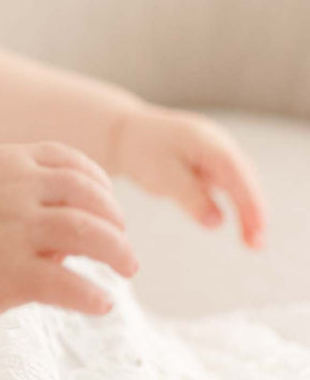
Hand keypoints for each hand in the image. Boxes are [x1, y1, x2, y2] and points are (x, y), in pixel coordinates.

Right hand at [0, 141, 137, 322]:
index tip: (110, 210)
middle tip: (125, 249)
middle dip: (117, 221)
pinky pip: (67, 284)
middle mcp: (12, 188)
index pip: (69, 161)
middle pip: (87, 194)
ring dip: (118, 251)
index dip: (100, 185)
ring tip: (127, 270)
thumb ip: (26, 187)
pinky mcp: (9, 274)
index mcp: (6, 161)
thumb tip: (82, 216)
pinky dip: (92, 295)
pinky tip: (101, 304)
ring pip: (86, 231)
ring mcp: (11, 229)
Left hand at [111, 103, 267, 250]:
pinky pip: (229, 183)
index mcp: (208, 142)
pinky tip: (242, 225)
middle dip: (254, 213)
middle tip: (255, 246)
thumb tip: (217, 222)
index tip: (257, 235)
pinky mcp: (209, 161)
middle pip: (245, 180)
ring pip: (240, 183)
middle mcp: (217, 143)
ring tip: (250, 242)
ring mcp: (215, 151)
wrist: (123, 133)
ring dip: (247, 211)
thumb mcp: (162, 176)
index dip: (251, 207)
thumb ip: (191, 197)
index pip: (239, 176)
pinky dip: (236, 203)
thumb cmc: (140, 150)